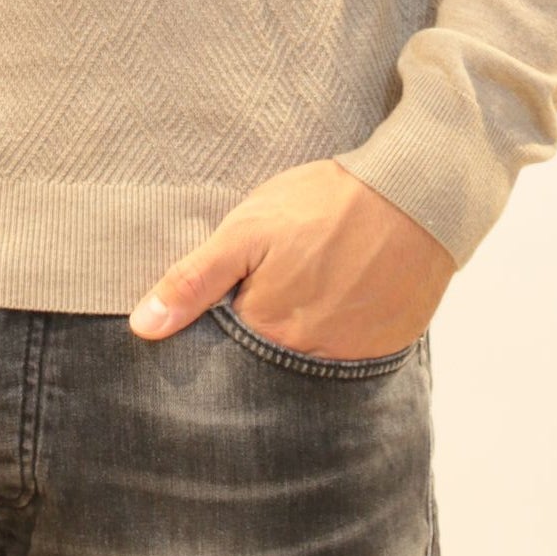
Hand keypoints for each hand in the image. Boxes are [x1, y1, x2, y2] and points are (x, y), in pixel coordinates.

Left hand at [128, 158, 455, 358]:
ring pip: (311, 361)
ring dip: (303, 337)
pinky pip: (353, 356)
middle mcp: (310, 358)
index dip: (221, 325)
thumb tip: (143, 329)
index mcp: (267, 332)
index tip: (227, 301)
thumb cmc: (323, 205)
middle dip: (261, 336)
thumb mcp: (247, 230)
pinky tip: (343, 296)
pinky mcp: (388, 347)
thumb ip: (194, 281)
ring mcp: (353, 357)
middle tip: (277, 285)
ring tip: (311, 288)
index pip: (226, 353)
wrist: (413, 193)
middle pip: (269, 362)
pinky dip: (343, 333)